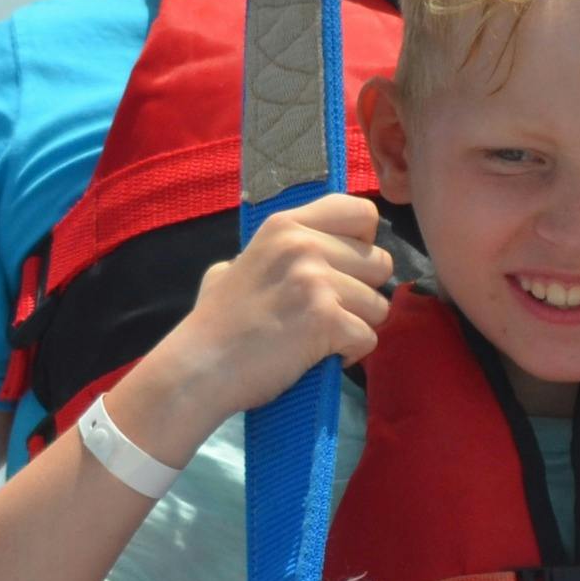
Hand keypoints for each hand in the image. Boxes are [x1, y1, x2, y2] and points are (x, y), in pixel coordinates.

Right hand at [113, 192, 391, 456]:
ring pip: (379, 305)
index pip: (362, 213)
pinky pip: (368, 336)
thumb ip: (275, 253)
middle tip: (328, 313)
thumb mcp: (236, 266)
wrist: (199, 367)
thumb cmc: (215, 324)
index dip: (363, 243)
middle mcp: (304, 245)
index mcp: (285, 225)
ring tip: (319, 338)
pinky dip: (350, 354)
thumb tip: (301, 251)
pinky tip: (320, 357)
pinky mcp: (326, 319)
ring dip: (356, 326)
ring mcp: (316, 281)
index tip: (344, 268)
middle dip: (362, 293)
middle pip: (380, 263)